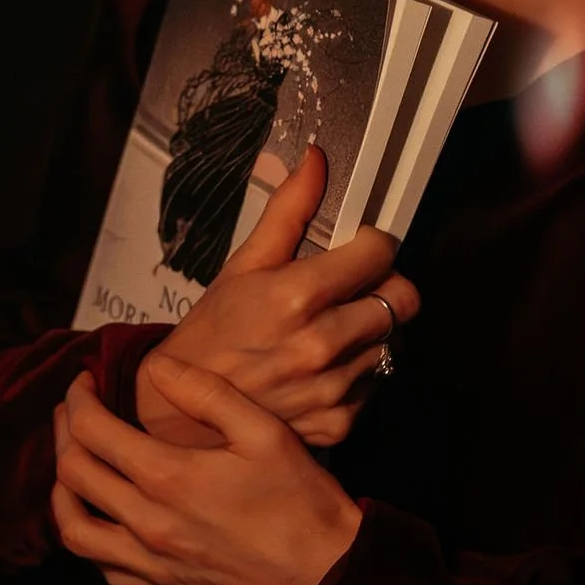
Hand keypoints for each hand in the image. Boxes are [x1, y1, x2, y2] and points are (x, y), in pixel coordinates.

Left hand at [54, 366, 360, 584]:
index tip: (82, 383)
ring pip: (75, 532)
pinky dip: (94, 540)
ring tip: (72, 467)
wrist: (330, 579)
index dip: (77, 401)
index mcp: (168, 478)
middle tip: (72, 413)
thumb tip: (155, 365)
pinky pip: (107, 571)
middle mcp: (148, 526)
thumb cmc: (302, 501)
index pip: (91, 432)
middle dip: (63, 434)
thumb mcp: (264, 431)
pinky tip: (106, 520)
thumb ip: (206, 392)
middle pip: (73, 477)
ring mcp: (154, 569)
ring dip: (63, 494)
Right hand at [138, 147, 417, 450]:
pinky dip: (358, 372)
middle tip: (354, 289)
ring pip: (393, 342)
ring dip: (372, 332)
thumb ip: (288, 211)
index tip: (359, 248)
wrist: (180, 412)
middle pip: (403, 300)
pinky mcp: (338, 423)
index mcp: (298, 295)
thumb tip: (316, 160)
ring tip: (332, 330)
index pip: (380, 253)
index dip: (372, 245)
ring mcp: (333, 388)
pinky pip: (376, 384)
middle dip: (384, 287)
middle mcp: (321, 344)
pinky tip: (324, 367)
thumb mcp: (243, 265)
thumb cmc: (211, 333)